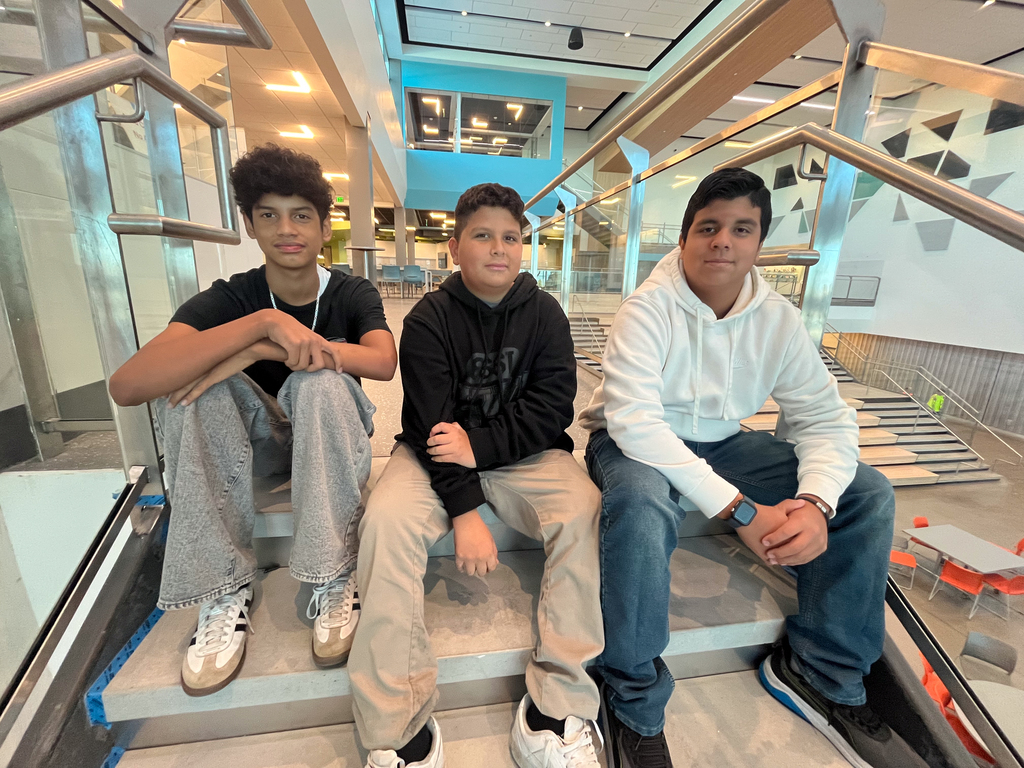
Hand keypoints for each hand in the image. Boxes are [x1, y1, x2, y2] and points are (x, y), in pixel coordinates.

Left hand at [169, 339, 283, 406]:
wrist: (251, 346)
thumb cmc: (242, 347)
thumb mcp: (225, 351)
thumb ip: (218, 357)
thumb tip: (216, 361)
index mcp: (202, 355)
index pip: (183, 367)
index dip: (173, 376)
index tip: (164, 382)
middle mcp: (201, 362)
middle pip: (180, 377)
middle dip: (169, 387)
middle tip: (159, 395)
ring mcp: (207, 370)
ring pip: (186, 385)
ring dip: (176, 395)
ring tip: (168, 404)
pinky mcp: (214, 376)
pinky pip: (199, 389)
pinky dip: (190, 397)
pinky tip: (183, 403)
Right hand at [262, 310, 336, 371]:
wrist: (276, 321)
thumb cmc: (290, 332)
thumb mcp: (306, 337)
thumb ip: (313, 347)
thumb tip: (319, 362)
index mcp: (319, 340)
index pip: (334, 351)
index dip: (338, 362)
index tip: (339, 371)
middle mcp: (314, 341)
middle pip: (319, 365)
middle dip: (309, 369)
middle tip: (300, 366)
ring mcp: (305, 343)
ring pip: (303, 366)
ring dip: (295, 366)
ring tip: (290, 360)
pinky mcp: (295, 345)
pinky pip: (293, 363)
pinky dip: (288, 363)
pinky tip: (286, 359)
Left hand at [427, 422, 476, 467]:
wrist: (476, 452)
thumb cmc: (467, 441)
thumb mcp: (461, 431)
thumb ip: (453, 426)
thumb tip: (443, 426)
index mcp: (455, 431)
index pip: (441, 426)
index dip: (434, 429)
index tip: (431, 434)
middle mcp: (454, 439)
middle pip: (437, 439)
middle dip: (430, 442)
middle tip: (429, 443)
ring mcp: (454, 448)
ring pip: (438, 450)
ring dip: (431, 451)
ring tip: (430, 451)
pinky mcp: (454, 457)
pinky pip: (442, 458)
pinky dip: (436, 458)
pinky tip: (434, 458)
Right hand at [452, 510, 497, 576]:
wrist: (467, 522)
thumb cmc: (480, 529)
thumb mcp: (491, 540)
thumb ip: (494, 553)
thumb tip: (495, 562)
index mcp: (489, 554)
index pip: (491, 568)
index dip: (489, 568)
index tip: (487, 566)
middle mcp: (480, 559)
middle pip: (481, 573)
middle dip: (481, 570)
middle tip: (478, 566)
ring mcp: (468, 559)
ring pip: (470, 573)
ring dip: (471, 570)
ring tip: (470, 565)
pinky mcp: (459, 557)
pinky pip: (460, 568)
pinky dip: (461, 568)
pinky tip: (463, 565)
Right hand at [734, 499, 808, 565]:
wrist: (746, 516)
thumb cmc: (763, 512)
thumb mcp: (780, 507)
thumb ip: (792, 506)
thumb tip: (803, 503)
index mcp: (791, 534)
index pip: (799, 542)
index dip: (798, 541)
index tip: (797, 540)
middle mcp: (784, 544)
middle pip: (791, 552)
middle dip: (791, 552)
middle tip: (791, 550)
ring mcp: (774, 551)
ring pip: (782, 559)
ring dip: (781, 558)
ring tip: (780, 556)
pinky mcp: (764, 555)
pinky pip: (771, 562)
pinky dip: (771, 560)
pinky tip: (771, 558)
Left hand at [761, 500, 828, 566]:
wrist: (819, 513)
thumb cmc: (799, 511)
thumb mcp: (790, 507)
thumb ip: (778, 513)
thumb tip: (763, 519)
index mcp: (803, 520)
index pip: (787, 532)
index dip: (774, 538)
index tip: (764, 542)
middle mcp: (813, 531)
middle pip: (794, 547)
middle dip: (780, 553)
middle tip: (768, 555)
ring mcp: (819, 541)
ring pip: (800, 556)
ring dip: (785, 560)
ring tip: (774, 560)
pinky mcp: (821, 548)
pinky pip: (806, 559)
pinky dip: (794, 562)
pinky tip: (784, 561)